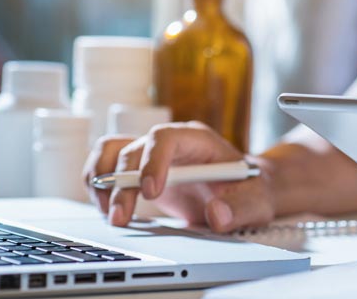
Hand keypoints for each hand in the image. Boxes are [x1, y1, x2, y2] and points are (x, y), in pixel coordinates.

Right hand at [83, 121, 275, 231]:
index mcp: (199, 140)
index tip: (150, 193)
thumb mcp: (257, 200)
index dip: (153, 162)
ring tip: (110, 215)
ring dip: (101, 182)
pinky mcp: (139, 170)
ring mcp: (151, 154)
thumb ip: (241, 207)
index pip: (166, 138)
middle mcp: (170, 142)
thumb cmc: (250, 189)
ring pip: (110, 151)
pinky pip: (106, 166)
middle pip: (132, 150)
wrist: (245, 190)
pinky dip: (99, 187)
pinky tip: (110, 211)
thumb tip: (217, 215)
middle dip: (121, 185)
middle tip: (121, 218)